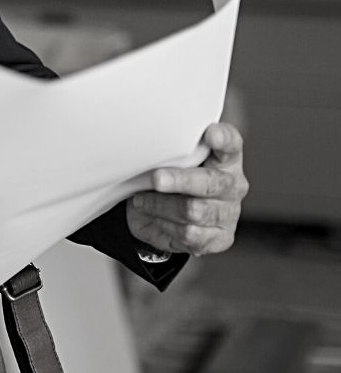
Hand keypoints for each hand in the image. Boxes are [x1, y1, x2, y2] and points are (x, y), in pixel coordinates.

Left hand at [129, 122, 247, 255]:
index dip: (223, 139)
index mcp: (225, 159)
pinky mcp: (219, 238)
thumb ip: (170, 149)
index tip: (211, 134)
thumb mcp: (170, 161)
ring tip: (141, 199)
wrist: (167, 217)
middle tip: (156, 178)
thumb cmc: (171, 179)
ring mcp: (228, 214)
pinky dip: (164, 224)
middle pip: (210, 183)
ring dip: (160, 205)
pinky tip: (154, 217)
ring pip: (192, 211)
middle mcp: (232, 186)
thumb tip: (145, 141)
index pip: (231, 144)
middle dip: (180, 180)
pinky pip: (187, 233)